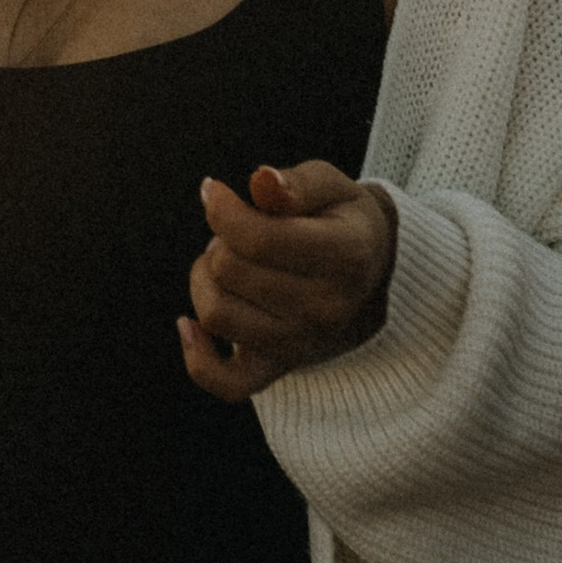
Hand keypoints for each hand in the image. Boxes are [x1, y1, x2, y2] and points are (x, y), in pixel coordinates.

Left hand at [179, 161, 395, 402]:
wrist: (372, 278)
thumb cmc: (341, 222)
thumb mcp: (332, 186)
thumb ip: (297, 183)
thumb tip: (261, 181)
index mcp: (345, 256)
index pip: (259, 239)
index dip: (222, 210)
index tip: (215, 192)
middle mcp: (326, 308)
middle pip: (229, 270)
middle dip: (219, 239)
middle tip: (237, 231)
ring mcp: (302, 344)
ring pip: (216, 313)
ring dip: (204, 279)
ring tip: (226, 262)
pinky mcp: (278, 368)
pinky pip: (226, 382)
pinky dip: (197, 356)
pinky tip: (189, 324)